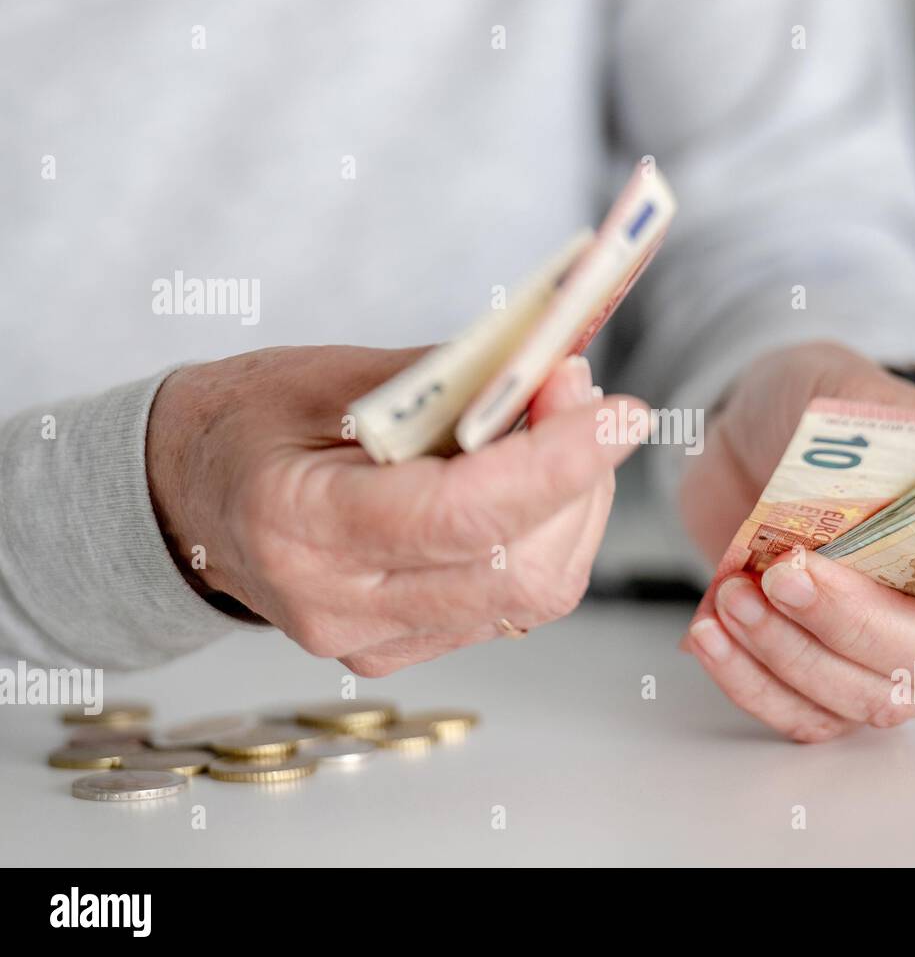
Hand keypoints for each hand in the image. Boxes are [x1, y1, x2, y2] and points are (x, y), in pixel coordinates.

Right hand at [146, 347, 640, 674]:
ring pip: (531, 594)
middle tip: (585, 395)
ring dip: (575, 506)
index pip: (464, 516)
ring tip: (563, 427)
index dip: (557, 463)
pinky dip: (548, 536)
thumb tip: (556, 373)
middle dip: (580, 479)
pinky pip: (512, 603)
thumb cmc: (250, 421)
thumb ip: (446, 380)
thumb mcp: (328, 374)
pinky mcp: (403, 648)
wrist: (186, 498)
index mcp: (303, 526)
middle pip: (518, 570)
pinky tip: (535, 481)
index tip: (620, 412)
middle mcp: (340, 607)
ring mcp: (373, 642)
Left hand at [679, 342, 914, 741]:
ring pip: (873, 696)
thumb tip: (897, 459)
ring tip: (734, 595)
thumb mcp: (846, 390)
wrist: (745, 444)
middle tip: (788, 574)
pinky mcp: (829, 673)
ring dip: (793, 654)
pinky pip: (809, 716)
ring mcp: (900, 648)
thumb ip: (878, 427)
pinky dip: (754, 684)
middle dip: (857, 623)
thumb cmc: (813, 414)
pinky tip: (711, 635)